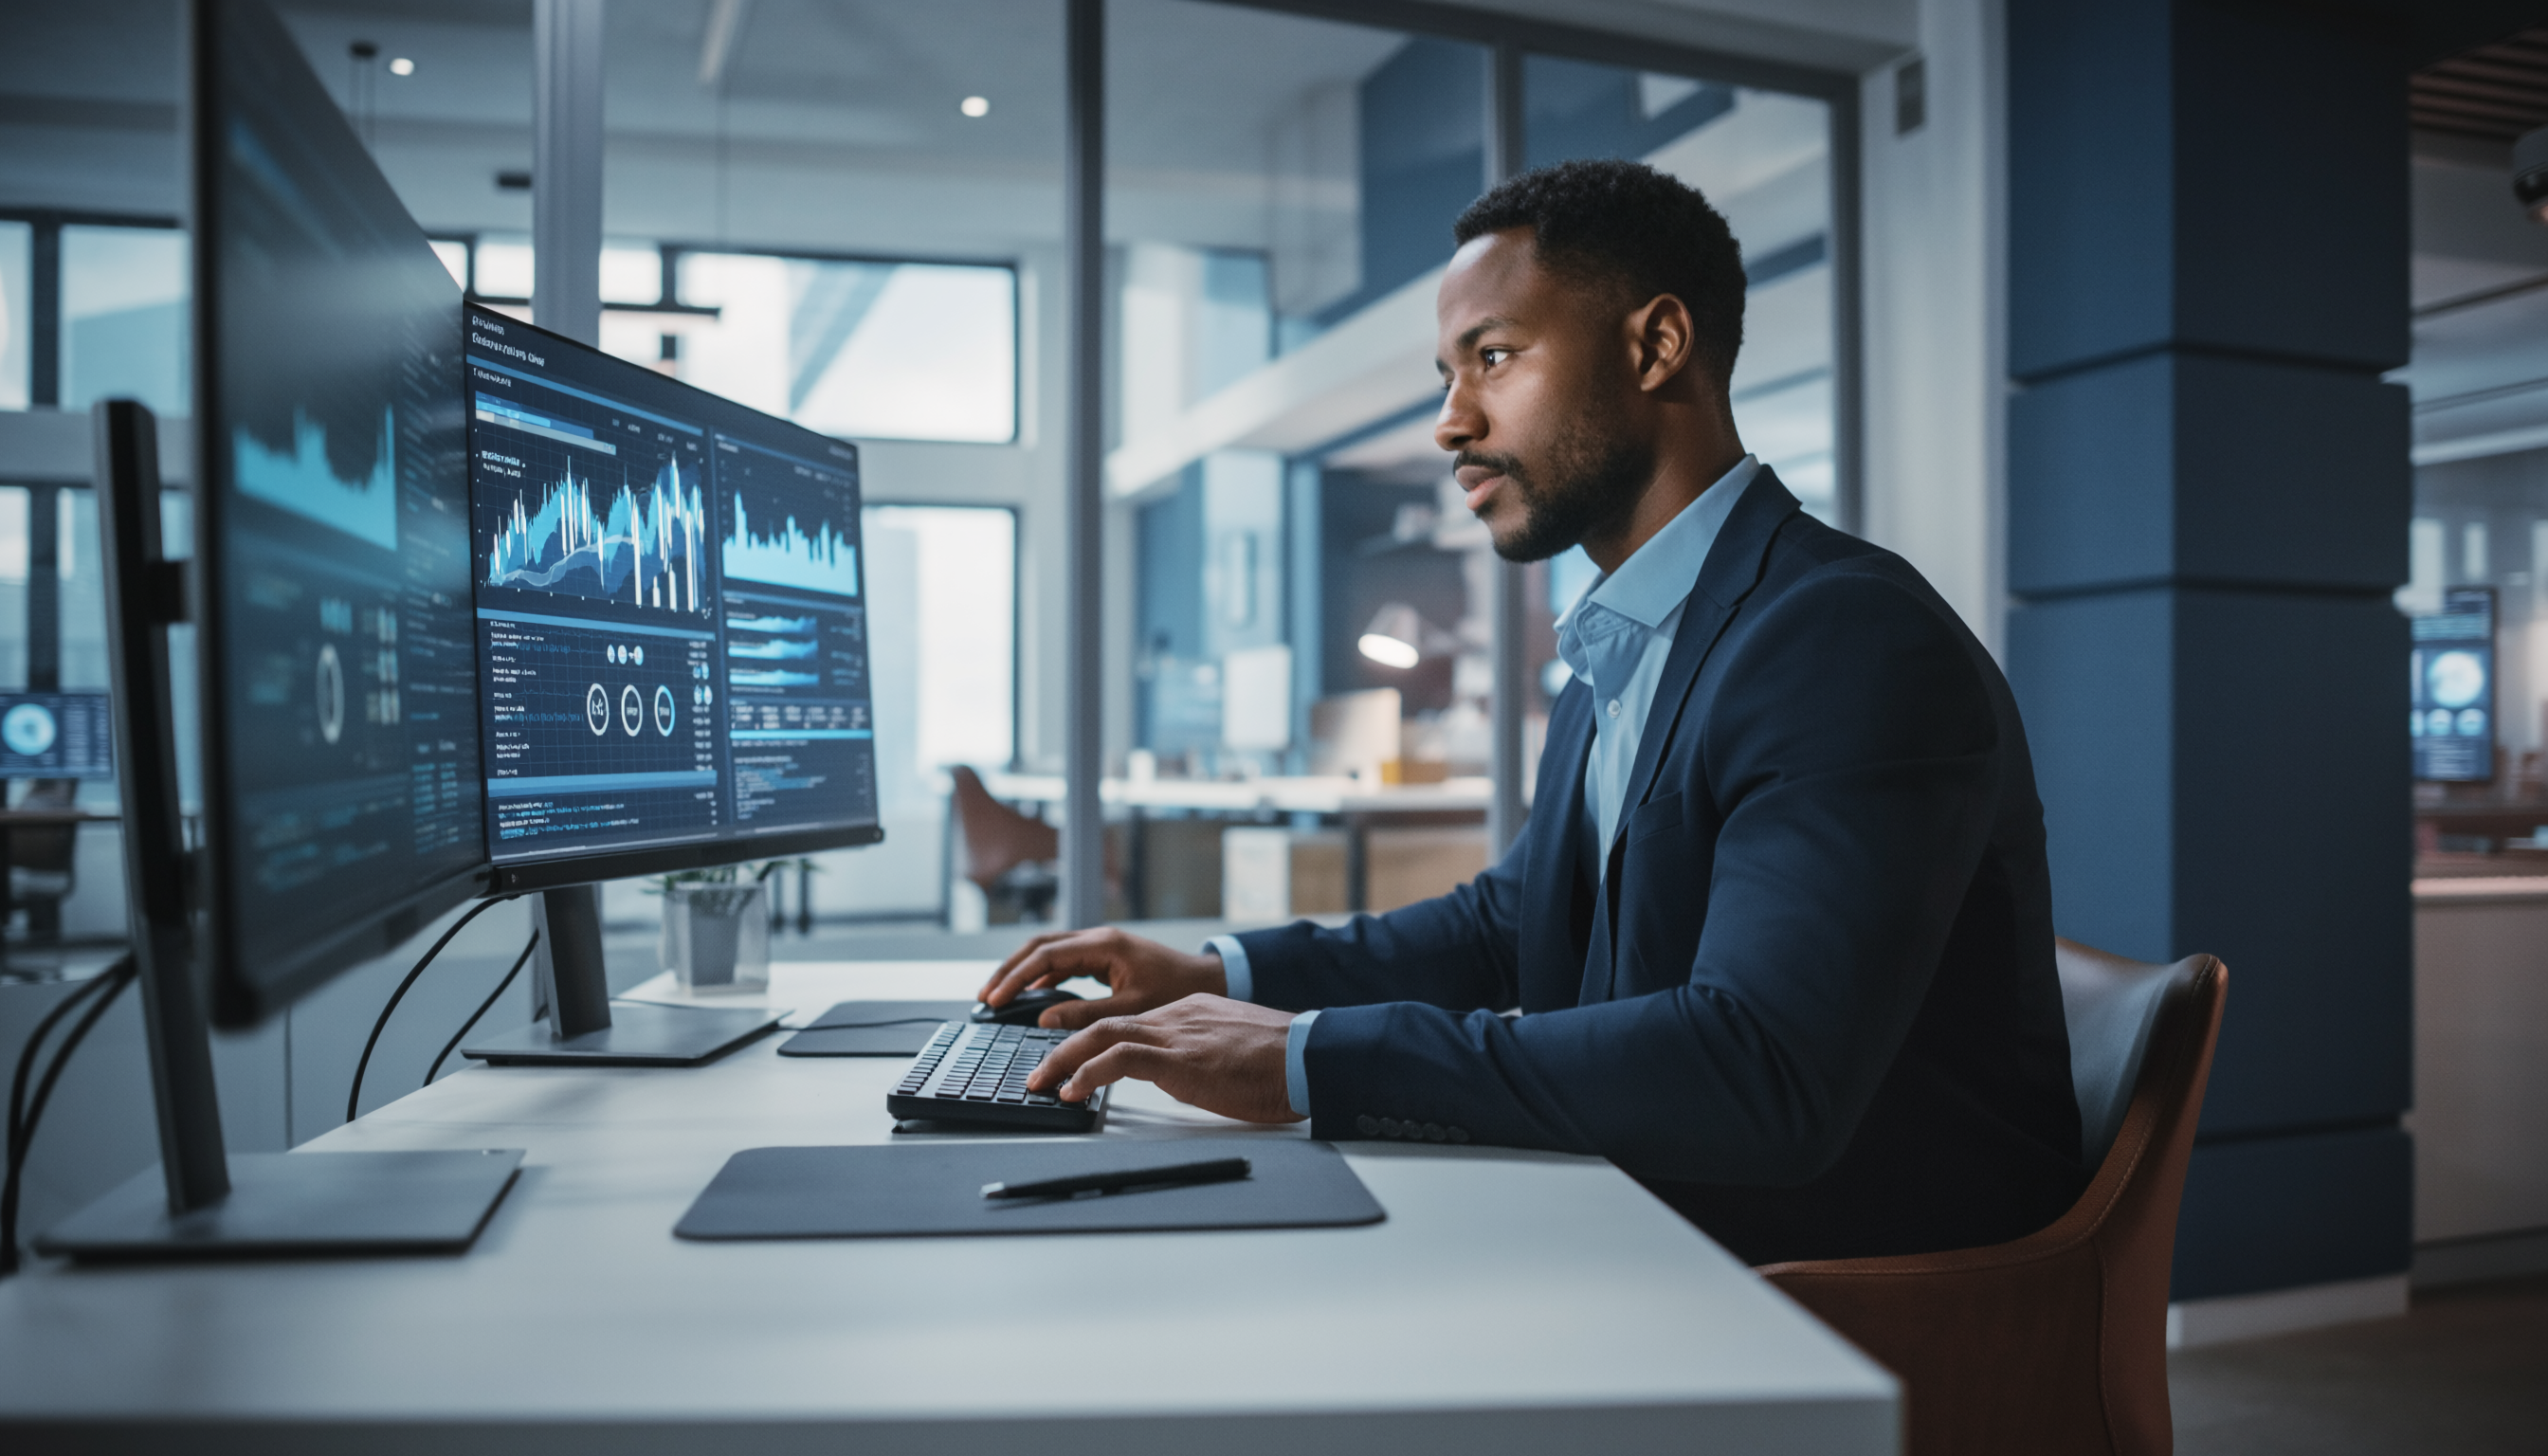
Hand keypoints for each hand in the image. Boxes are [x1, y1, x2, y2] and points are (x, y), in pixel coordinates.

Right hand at [975, 927, 1226, 1030]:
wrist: (1209, 980)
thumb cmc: (1177, 991)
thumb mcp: (1130, 1008)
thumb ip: (1085, 1015)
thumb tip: (1044, 1019)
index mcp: (1104, 944)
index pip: (1046, 954)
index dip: (1017, 976)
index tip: (996, 997)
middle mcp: (1099, 938)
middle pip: (1040, 946)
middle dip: (1010, 969)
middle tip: (986, 995)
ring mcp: (1100, 945)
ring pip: (1049, 952)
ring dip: (1023, 971)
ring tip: (999, 995)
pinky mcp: (1104, 956)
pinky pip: (1064, 961)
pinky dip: (1043, 975)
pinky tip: (1030, 994)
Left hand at [1026, 996, 1302, 1123]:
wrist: (1307, 1056)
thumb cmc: (1281, 1062)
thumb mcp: (1232, 1052)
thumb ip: (1205, 1056)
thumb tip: (1194, 1075)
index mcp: (1188, 1014)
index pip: (1128, 1024)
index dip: (1094, 1044)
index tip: (1074, 1063)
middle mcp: (1174, 1017)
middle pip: (1103, 1025)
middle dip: (1064, 1049)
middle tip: (1040, 1073)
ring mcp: (1174, 1034)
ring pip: (1101, 1036)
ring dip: (1063, 1062)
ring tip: (1041, 1083)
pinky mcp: (1178, 1058)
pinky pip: (1118, 1060)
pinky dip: (1088, 1074)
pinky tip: (1072, 1090)